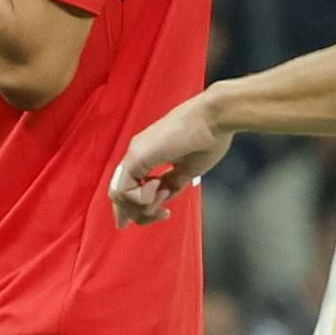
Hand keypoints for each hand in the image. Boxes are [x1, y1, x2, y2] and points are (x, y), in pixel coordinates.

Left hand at [109, 92, 232, 227]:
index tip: (159, 215)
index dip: (134, 208)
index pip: (129, 187)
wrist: (214, 119)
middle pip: (121, 195)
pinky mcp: (137, 156)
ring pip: (120, 196)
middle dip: (140, 213)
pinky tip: (159, 188)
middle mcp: (137, 154)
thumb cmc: (208, 139)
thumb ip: (171, 184)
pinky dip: (142, 198)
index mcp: (148, 155)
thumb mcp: (187, 170)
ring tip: (165, 195)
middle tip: (164, 214)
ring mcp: (135, 154)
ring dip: (143, 206)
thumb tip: (161, 199)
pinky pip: (126, 190)